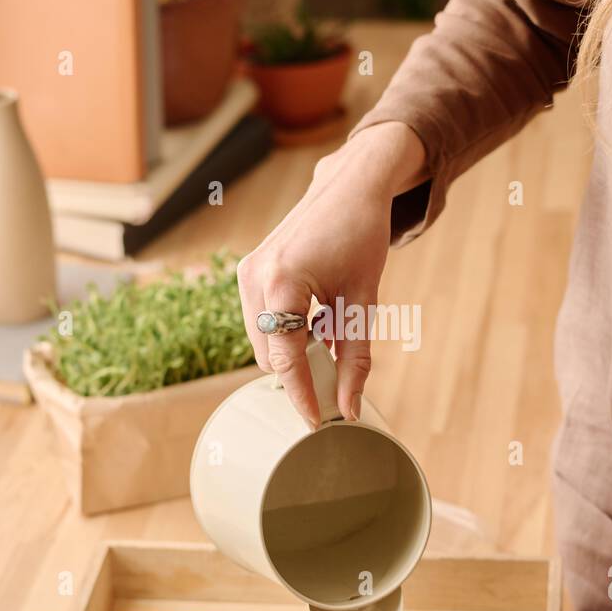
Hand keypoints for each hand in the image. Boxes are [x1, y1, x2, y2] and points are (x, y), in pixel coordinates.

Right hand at [238, 122, 426, 426]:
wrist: (350, 187)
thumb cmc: (361, 236)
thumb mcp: (364, 302)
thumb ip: (355, 358)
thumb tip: (350, 407)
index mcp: (282, 283)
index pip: (285, 359)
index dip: (302, 395)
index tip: (317, 423)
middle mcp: (255, 277)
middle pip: (268, 353)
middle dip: (297, 373)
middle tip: (333, 382)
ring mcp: (247, 272)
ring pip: (261, 339)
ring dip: (290, 351)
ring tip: (329, 340)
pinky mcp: (249, 270)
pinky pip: (261, 319)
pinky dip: (285, 331)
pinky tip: (315, 320)